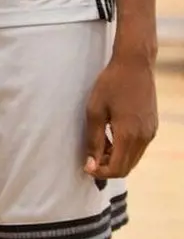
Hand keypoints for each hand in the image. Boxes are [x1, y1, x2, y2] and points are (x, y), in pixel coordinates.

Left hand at [83, 54, 157, 178]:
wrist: (134, 65)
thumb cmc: (110, 84)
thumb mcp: (95, 110)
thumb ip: (94, 139)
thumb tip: (91, 163)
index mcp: (129, 135)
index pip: (117, 168)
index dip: (100, 172)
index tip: (86, 166)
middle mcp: (144, 138)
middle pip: (127, 167)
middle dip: (107, 168)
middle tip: (90, 158)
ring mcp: (151, 133)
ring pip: (133, 159)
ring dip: (116, 159)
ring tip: (99, 146)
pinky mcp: (152, 127)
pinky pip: (138, 148)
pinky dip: (125, 149)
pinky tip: (111, 136)